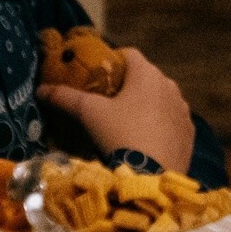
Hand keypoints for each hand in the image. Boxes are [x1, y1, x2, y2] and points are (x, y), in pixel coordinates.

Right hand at [38, 48, 194, 173]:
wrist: (151, 177)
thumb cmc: (120, 135)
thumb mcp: (90, 114)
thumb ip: (66, 98)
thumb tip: (40, 89)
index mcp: (148, 74)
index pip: (129, 54)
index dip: (112, 61)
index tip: (98, 76)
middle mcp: (171, 86)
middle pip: (146, 77)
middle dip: (128, 85)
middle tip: (107, 102)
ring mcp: (183, 110)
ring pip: (161, 99)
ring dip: (145, 105)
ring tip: (125, 123)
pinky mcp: (189, 133)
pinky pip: (171, 120)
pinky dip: (159, 124)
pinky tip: (145, 139)